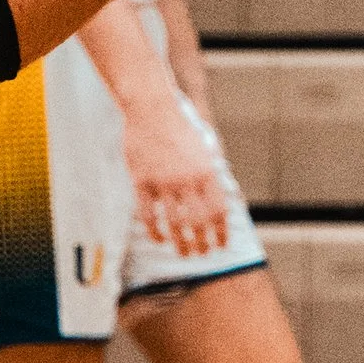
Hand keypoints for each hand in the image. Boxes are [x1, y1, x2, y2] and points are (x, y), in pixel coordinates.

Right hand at [120, 88, 231, 257]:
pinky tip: (159, 238)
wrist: (151, 109)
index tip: (221, 246)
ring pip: (174, 222)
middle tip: (200, 254)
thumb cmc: (180, 129)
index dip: (221, 232)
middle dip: (201, 243)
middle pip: (197, 222)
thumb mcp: (204, 149)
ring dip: (181, 243)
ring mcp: (163, 181)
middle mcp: (187, 179)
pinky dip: (154, 231)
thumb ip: (212, 175)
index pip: (218, 211)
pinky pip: (148, 214)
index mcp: (207, 171)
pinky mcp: (141, 181)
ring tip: (184, 253)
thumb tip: (223, 202)